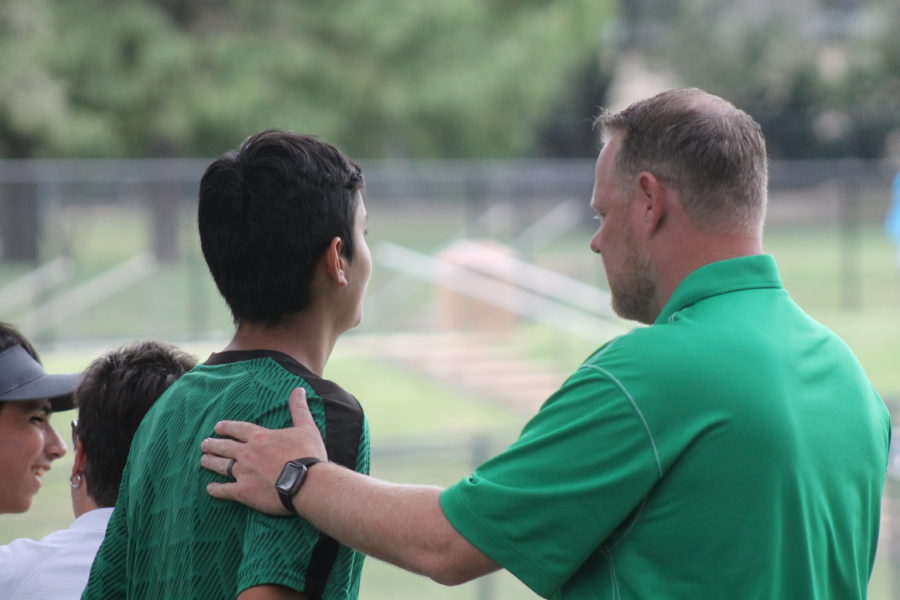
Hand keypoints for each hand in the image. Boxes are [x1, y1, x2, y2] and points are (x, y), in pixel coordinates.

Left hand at [201, 387, 327, 515]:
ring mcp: (243, 472)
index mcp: (260, 437)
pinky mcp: (244, 492)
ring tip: (203, 460)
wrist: (307, 482)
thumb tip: (299, 389)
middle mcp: (247, 453)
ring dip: (211, 462)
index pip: (239, 429)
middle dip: (214, 444)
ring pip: (221, 466)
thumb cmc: (308, 454)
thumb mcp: (306, 427)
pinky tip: (210, 488)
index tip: (218, 427)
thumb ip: (299, 408)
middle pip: (225, 446)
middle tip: (204, 443)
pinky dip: (216, 489)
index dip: (227, 427)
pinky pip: (225, 490)